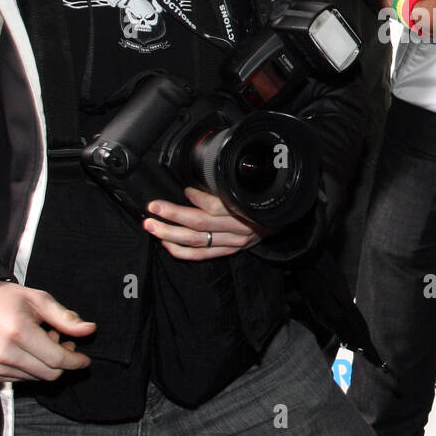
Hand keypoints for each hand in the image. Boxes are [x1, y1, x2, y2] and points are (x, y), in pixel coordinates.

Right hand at [0, 281, 94, 382]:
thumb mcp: (40, 300)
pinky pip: (20, 379)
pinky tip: (26, 349)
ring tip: (40, 340)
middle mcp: (4, 353)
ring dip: (45, 364)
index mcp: (19, 332)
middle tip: (61, 341)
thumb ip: (65, 318)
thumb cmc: (8, 300)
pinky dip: (30, 368)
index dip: (75, 361)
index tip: (85, 360)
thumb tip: (90, 330)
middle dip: (62, 361)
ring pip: (35, 378)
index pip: (56, 359)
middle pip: (48, 373)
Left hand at [144, 187, 267, 260]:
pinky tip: (167, 244)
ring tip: (152, 225)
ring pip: (197, 240)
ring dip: (170, 233)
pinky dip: (182, 251)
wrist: (283, 216)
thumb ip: (225, 184)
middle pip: (200, 224)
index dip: (197, 198)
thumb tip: (197, 180)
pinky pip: (203, 255)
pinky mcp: (230, 251)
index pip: (217, 206)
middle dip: (173, 215)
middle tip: (153, 208)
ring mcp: (234, 242)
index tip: (184, 189)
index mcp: (244, 208)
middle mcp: (238, 228)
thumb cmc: (263, 198)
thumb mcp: (250, 187)